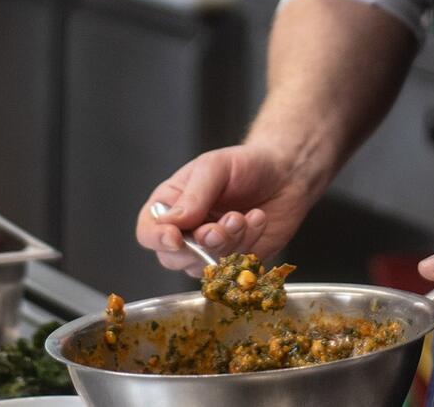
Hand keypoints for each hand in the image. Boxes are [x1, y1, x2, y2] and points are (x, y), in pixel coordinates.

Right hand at [135, 144, 316, 276]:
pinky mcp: (235, 261)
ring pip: (205, 266)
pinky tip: (258, 219)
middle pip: (173, 257)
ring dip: (229, 242)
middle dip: (202, 244)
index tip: (176, 237)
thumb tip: (171, 221)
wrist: (285, 174)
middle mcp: (186, 231)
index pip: (148, 231)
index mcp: (171, 204)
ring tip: (245, 215)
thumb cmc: (245, 164)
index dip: (158, 238)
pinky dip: (249, 244)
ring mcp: (210, 249)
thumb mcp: (215, 167)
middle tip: (229, 220)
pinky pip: (234, 268)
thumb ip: (194, 194)